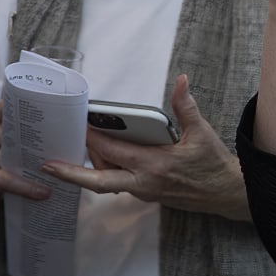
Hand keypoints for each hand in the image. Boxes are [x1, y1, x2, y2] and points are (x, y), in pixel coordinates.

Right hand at [0, 101, 50, 213]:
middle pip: (12, 129)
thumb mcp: (16, 136)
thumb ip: (34, 127)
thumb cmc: (9, 154)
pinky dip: (25, 187)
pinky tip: (43, 192)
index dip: (32, 106)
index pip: (12, 103)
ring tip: (57, 170)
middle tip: (61, 142)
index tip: (56, 109)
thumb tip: (76, 120)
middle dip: (36, 137)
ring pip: (9, 155)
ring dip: (34, 164)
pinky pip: (5, 179)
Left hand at [43, 75, 249, 220]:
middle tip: (49, 165)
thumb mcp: (201, 133)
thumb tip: (181, 80)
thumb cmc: (213, 163)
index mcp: (155, 165)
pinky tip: (99, 156)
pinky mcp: (147, 195)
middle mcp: (144, 183)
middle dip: (72, 174)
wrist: (226, 193)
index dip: (93, 140)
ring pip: (107, 183)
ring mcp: (144, 192)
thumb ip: (186, 106)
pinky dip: (105, 171)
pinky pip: (118, 184)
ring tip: (76, 148)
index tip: (77, 128)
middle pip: (99, 181)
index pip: (114, 153)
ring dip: (90, 168)